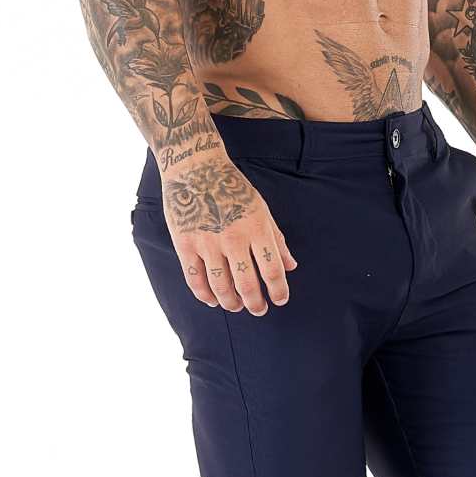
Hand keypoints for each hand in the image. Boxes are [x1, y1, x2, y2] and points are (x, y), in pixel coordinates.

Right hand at [162, 157, 296, 315]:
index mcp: (256, 227)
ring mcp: (207, 242)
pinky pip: (195, 280)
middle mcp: (233, 238)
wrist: (194, 167)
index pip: (273, 270)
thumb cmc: (231, 187)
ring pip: (221, 287)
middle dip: (256, 304)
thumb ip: (276, 239)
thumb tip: (290, 266)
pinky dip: (205, 296)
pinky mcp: (185, 244)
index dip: (278, 291)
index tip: (280, 300)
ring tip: (237, 307)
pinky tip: (213, 300)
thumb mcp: (261, 208)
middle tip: (259, 310)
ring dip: (231, 303)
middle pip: (247, 285)